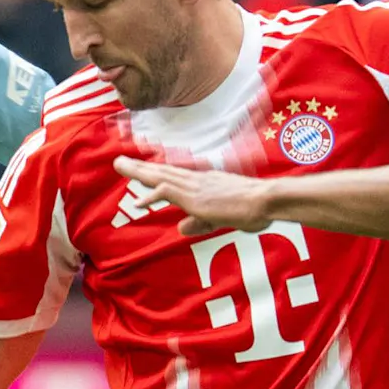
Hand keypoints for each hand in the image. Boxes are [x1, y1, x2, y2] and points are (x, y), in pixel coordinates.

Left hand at [114, 155, 276, 236]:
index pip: (175, 177)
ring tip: (120, 166)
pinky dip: (152, 195)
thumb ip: (199, 223)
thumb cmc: (255, 208)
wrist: (267, 200)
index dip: (157, 174)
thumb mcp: (222, 218)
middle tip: (120, 162)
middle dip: (140, 167)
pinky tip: (138, 200)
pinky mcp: (196, 197)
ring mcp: (196, 186)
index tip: (141, 171)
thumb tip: (180, 227)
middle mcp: (198, 180)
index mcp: (205, 183)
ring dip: (139, 172)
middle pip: (163, 171)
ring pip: (162, 176)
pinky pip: (169, 191)